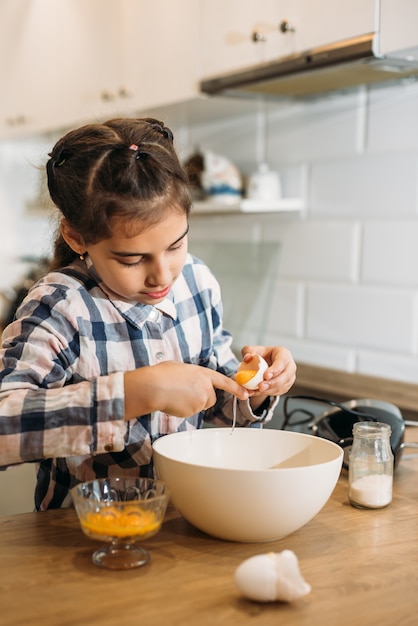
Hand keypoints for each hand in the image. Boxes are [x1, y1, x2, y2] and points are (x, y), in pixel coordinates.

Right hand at [124, 361, 248, 419]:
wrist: (154, 386)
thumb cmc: (162, 374)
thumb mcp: (180, 368)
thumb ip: (191, 375)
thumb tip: (190, 381)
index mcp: (203, 373)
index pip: (224, 382)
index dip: (236, 388)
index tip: (245, 394)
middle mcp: (205, 387)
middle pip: (210, 398)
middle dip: (202, 398)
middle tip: (185, 392)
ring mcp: (200, 400)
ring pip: (199, 406)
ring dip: (191, 403)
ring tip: (176, 395)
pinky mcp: (193, 411)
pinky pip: (189, 412)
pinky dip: (182, 409)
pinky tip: (173, 402)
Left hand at [240, 345, 295, 396]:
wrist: (266, 363)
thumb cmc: (263, 355)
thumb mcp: (254, 349)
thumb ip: (248, 351)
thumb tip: (247, 358)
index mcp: (284, 354)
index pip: (282, 362)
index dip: (275, 370)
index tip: (266, 375)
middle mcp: (289, 366)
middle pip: (285, 376)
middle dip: (272, 383)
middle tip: (261, 386)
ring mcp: (289, 377)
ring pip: (282, 386)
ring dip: (269, 390)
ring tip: (256, 390)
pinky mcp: (286, 386)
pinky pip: (278, 392)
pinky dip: (267, 393)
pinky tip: (257, 392)